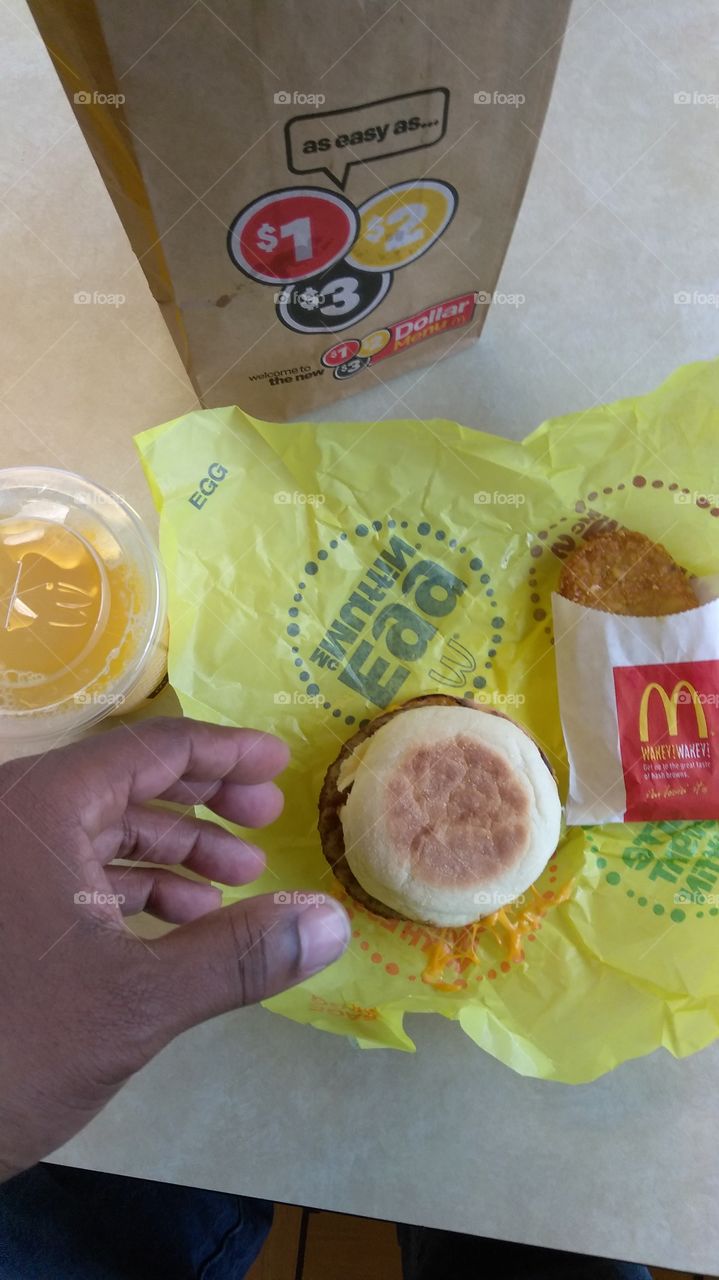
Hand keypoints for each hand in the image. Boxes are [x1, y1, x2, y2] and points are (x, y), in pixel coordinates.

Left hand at [0, 717, 348, 1179]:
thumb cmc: (13, 1048)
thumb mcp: (137, 1002)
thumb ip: (240, 955)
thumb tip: (333, 922)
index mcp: (40, 807)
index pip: (152, 750)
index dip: (225, 753)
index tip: (280, 765)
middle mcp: (13, 817)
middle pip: (127, 781)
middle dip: (206, 800)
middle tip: (269, 816)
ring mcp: (1, 863)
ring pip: (102, 829)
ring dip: (175, 851)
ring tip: (240, 882)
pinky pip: (73, 870)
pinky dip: (132, 887)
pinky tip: (183, 921)